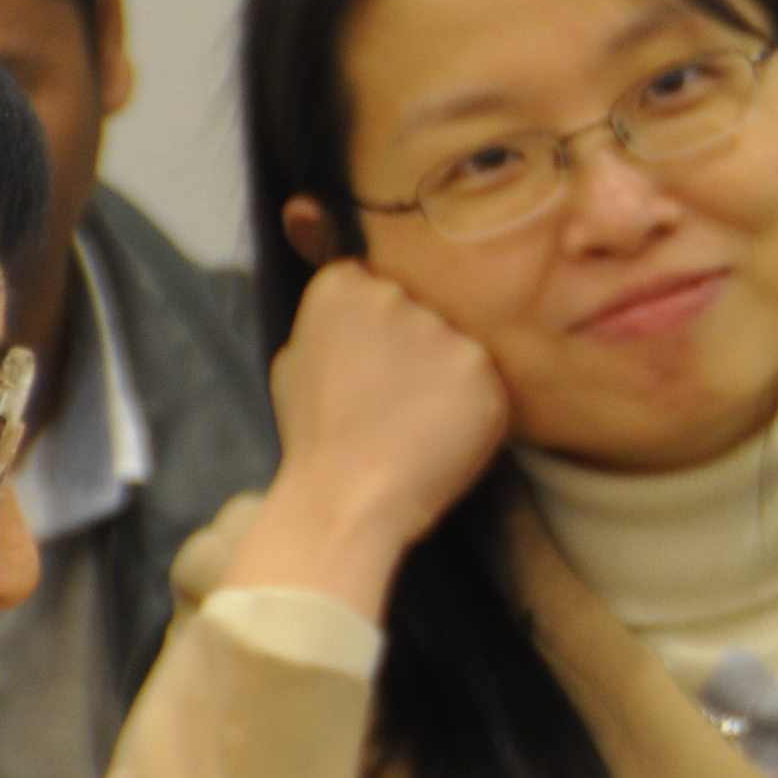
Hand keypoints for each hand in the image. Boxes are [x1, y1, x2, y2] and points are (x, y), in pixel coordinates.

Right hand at [226, 263, 513, 621]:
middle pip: (420, 305)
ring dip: (444, 372)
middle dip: (413, 341)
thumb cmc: (315, 437)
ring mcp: (443, 331)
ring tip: (416, 419)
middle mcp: (396, 296)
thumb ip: (328, 322)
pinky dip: (470, 404)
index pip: (372, 279)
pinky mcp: (482, 368)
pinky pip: (483, 378)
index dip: (374, 323)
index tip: (369, 355)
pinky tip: (441, 431)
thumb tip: (352, 305)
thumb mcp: (295, 361)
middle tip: (396, 394)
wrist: (346, 497)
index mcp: (342, 287)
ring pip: (455, 342)